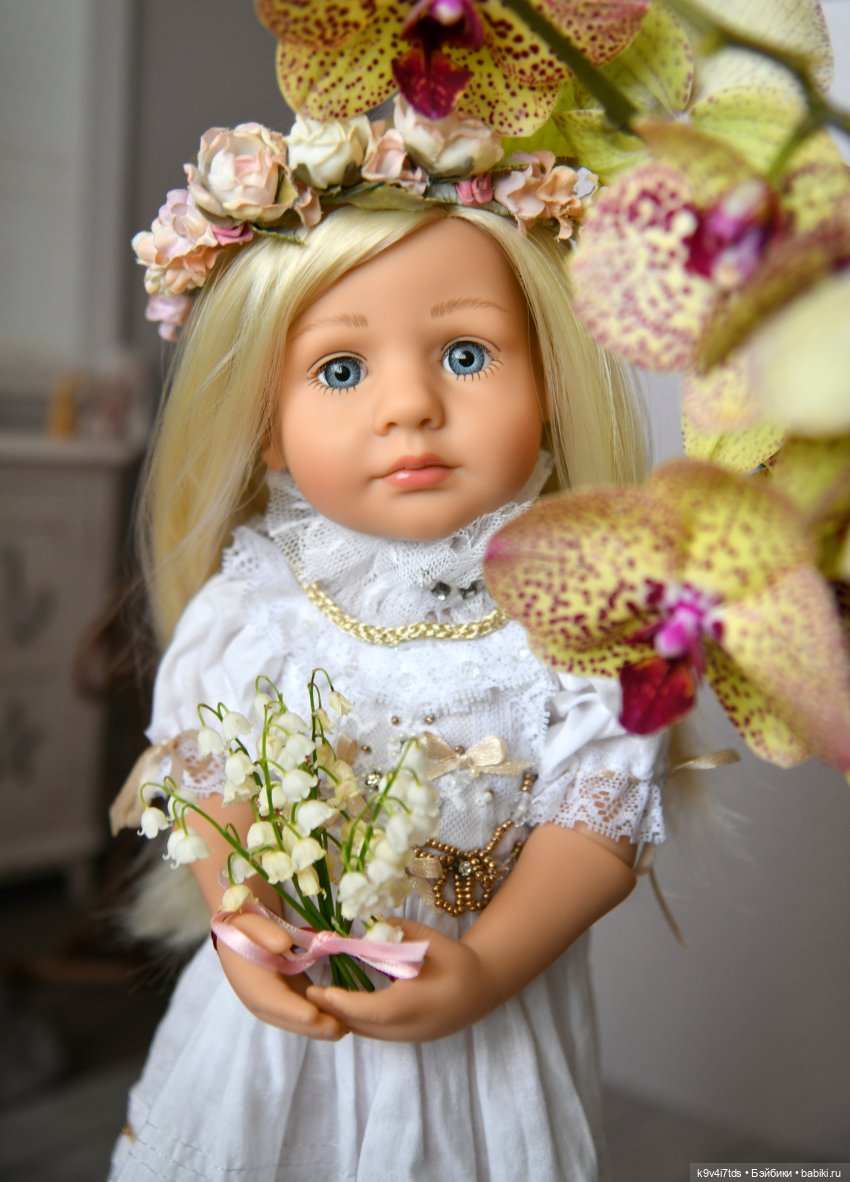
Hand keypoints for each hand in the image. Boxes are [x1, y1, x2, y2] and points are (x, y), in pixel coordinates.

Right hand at [216, 910, 348, 1040]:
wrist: (238, 934)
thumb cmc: (245, 929)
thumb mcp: (251, 924)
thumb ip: (266, 933)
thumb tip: (283, 944)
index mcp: (254, 987)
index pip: (278, 1004)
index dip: (299, 1012)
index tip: (319, 1015)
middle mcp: (263, 1004)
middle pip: (293, 1021)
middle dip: (317, 1026)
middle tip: (344, 1027)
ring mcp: (275, 1006)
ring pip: (301, 1023)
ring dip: (322, 1026)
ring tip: (349, 1025)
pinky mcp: (286, 1001)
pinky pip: (304, 1014)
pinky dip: (321, 1017)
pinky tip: (342, 1017)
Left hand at [307, 919, 491, 1042]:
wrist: (484, 988)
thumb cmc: (458, 962)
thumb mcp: (431, 941)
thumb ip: (400, 932)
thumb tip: (371, 923)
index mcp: (414, 1005)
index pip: (369, 1010)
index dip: (341, 1002)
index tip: (318, 991)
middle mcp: (408, 1028)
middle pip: (361, 1027)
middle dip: (333, 1011)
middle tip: (309, 992)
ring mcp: (409, 1037)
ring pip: (367, 1033)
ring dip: (344, 1017)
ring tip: (321, 997)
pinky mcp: (409, 1038)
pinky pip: (376, 1032)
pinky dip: (358, 1020)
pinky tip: (346, 1002)